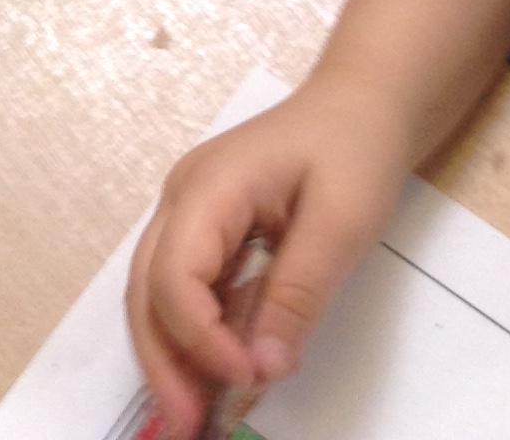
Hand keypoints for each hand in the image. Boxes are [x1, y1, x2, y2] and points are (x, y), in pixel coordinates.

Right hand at [126, 77, 414, 435]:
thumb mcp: (341, 222)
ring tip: (197, 417)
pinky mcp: (210, 232)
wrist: (361, 103)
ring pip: (159, 295)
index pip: (174, 274)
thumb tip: (261, 368)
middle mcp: (183, 200)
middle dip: (163, 362)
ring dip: (174, 356)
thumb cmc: (353, 149)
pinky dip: (201, 338)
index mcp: (209, 187)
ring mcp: (192, 214)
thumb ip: (297, 294)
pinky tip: (222, 378)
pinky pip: (191, 290)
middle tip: (187, 429)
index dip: (200, 337)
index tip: (247, 378)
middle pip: (147, 290)